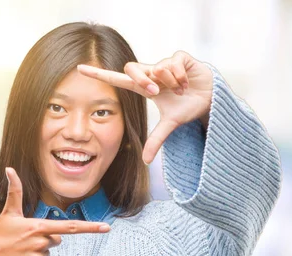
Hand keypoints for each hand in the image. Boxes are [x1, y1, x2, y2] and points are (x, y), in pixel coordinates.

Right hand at [0, 167, 110, 255]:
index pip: (70, 227)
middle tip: (24, 239)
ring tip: (19, 251)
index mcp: (38, 227)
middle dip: (44, 239)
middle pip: (56, 240)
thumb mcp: (8, 213)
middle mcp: (41, 243)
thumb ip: (15, 191)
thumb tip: (10, 168)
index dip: (90, 228)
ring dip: (37, 252)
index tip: (107, 228)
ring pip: (48, 254)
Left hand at [77, 51, 212, 163]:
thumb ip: (156, 140)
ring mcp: (165, 63)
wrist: (211, 99)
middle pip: (133, 69)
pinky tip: (187, 82)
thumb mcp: (171, 123)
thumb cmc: (188, 107)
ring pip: (157, 69)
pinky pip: (172, 64)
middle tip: (157, 92)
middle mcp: (152, 73)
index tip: (80, 69)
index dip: (100, 75)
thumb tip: (146, 162)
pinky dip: (180, 77)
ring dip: (170, 83)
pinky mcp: (179, 57)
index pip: (119, 79)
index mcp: (145, 87)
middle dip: (143, 81)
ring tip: (180, 90)